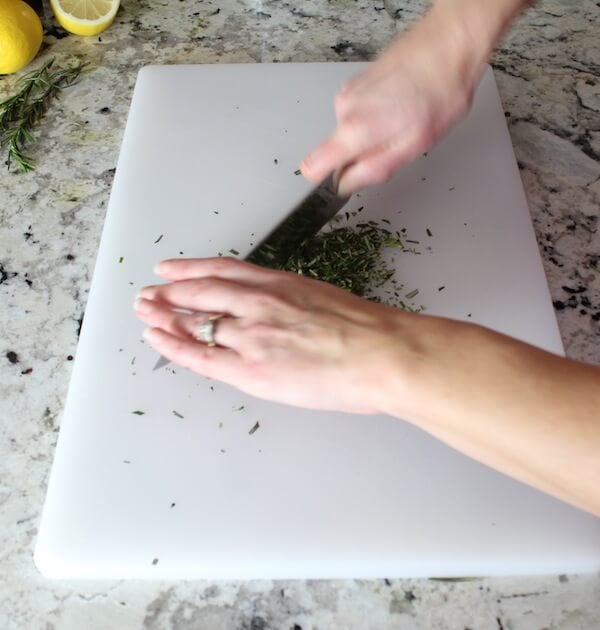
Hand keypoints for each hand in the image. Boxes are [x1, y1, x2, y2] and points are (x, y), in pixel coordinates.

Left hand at [134, 257, 420, 413]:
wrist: (383, 354)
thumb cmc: (370, 331)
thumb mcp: (327, 301)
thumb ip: (296, 305)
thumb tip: (281, 317)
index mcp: (281, 284)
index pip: (223, 270)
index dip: (191, 268)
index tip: (170, 269)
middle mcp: (259, 303)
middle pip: (201, 292)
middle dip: (169, 293)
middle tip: (147, 294)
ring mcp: (252, 335)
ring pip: (196, 322)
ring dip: (165, 317)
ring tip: (145, 314)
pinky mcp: (251, 368)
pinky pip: (202, 356)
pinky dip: (175, 347)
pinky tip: (157, 341)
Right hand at [300, 8, 484, 194]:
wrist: (448, 45)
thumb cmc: (439, 92)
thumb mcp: (412, 146)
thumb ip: (373, 170)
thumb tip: (346, 185)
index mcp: (353, 130)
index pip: (312, 166)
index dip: (327, 179)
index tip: (347, 180)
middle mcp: (344, 109)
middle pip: (339, 151)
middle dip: (365, 154)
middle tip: (397, 141)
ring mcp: (349, 92)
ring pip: (352, 131)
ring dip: (374, 133)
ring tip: (404, 119)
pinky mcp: (357, 82)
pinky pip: (359, 113)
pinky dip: (377, 116)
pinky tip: (401, 106)